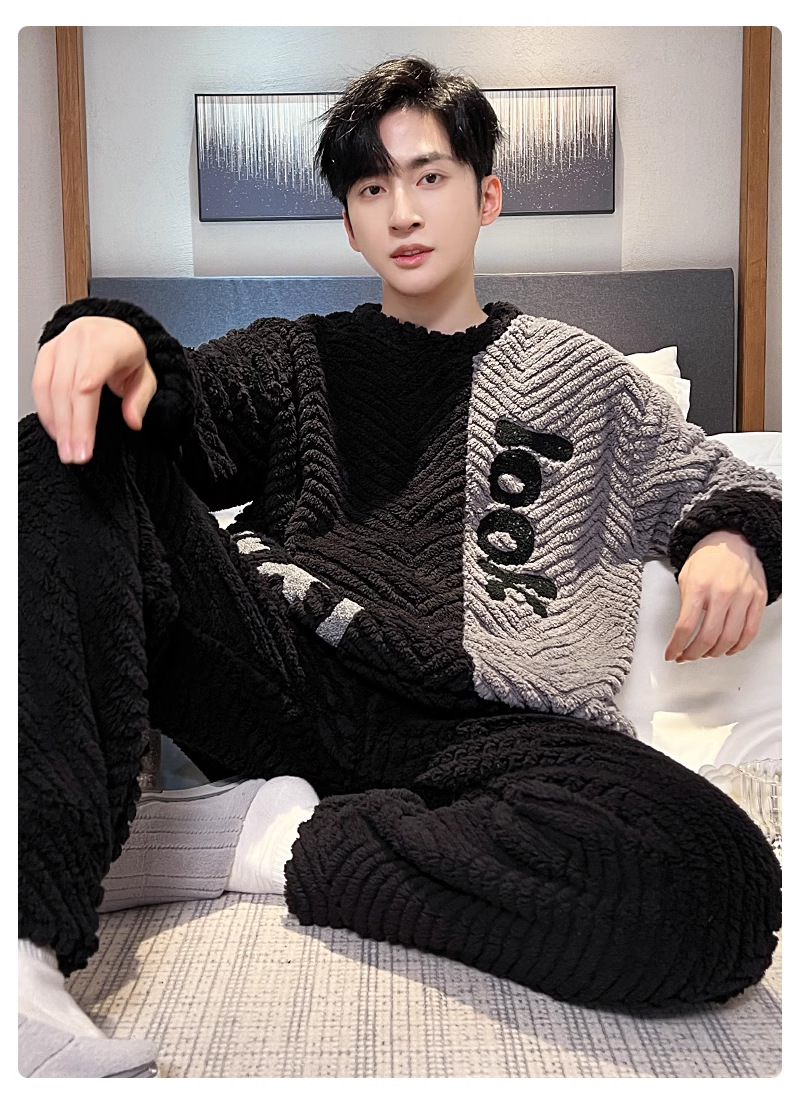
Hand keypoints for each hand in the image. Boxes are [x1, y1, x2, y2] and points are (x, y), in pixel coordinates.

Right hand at [32, 316, 155, 463]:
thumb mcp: (146, 376)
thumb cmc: (127, 353)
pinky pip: (39, 384)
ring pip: (51, 388)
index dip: (86, 406)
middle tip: (78, 455)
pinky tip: (56, 431)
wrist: (111, 329)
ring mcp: (61, 345)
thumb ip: (141, 399)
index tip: (85, 435)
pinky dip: (46, 411)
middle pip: (70, 387)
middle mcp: (82, 340)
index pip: (94, 373)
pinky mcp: (46, 353)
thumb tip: (134, 421)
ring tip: (67, 450)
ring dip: (58, 424)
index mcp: (111, 343)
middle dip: (73, 426)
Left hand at [665, 530, 767, 661]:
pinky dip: (738, 646)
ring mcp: (743, 597)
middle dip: (693, 653)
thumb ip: (685, 603)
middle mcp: (722, 592)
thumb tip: (682, 631)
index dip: (676, 646)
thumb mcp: (685, 576)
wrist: (734, 539)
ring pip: (729, 639)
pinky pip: (750, 632)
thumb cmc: (708, 557)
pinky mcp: (758, 599)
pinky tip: (728, 649)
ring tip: (705, 653)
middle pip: (707, 637)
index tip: (671, 654)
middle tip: (687, 656)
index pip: (685, 626)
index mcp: (699, 586)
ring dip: (714, 653)